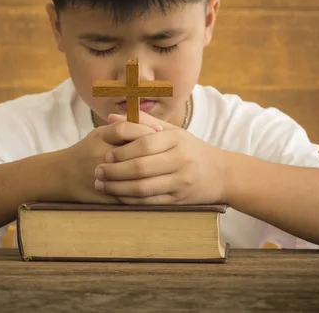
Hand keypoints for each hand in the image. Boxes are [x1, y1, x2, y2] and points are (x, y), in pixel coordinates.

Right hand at [63, 120, 157, 203]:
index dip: (145, 129)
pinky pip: (131, 195)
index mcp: (100, 137)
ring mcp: (103, 177)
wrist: (64, 175)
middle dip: (155, 152)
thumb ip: (127, 127)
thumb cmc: (89, 150)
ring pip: (135, 176)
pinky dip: (147, 191)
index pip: (125, 129)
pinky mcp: (106, 195)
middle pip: (134, 152)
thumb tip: (158, 129)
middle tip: (169, 152)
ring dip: (154, 174)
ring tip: (165, 170)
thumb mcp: (103, 133)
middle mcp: (100, 155)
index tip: (160, 132)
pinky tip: (158, 185)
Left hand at [94, 112, 226, 204]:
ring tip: (101, 185)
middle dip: (115, 171)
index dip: (122, 152)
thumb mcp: (172, 131)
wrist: (221, 174)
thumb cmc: (190, 149)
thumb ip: (142, 122)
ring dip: (118, 188)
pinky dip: (130, 200)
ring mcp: (181, 182)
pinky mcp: (179, 200)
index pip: (144, 145)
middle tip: (97, 172)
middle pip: (141, 168)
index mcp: (177, 139)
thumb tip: (112, 116)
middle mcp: (180, 160)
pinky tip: (117, 196)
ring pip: (143, 188)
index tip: (105, 155)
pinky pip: (150, 202)